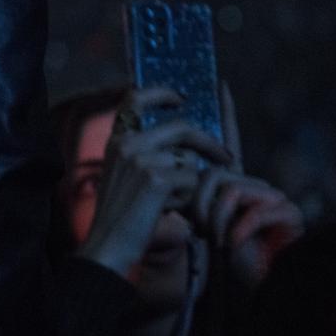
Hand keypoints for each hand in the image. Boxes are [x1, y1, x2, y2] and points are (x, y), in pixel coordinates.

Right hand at [78, 88, 232, 276]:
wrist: (109, 242)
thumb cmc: (120, 214)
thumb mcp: (122, 175)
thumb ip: (144, 154)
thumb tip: (183, 144)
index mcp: (117, 140)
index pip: (135, 99)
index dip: (161, 92)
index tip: (180, 97)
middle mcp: (127, 144)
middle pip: (182, 128)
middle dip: (209, 143)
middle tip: (226, 156)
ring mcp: (141, 159)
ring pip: (190, 160)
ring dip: (193, 182)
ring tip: (180, 202)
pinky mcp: (156, 179)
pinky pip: (191, 181)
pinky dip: (189, 198)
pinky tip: (175, 211)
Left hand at [191, 84, 303, 286]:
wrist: (255, 283)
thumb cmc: (224, 253)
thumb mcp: (197, 222)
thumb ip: (183, 195)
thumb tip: (158, 174)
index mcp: (231, 183)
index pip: (225, 142)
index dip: (224, 113)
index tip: (219, 84)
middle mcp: (253, 183)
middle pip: (217, 174)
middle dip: (202, 204)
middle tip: (203, 228)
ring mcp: (272, 195)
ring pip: (231, 191)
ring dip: (217, 220)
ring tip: (218, 239)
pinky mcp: (287, 212)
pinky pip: (252, 211)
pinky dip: (237, 231)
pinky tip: (233, 243)